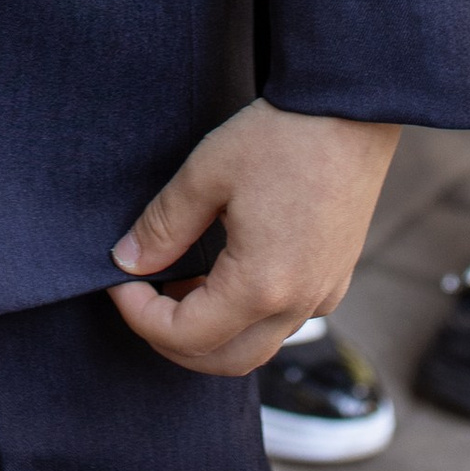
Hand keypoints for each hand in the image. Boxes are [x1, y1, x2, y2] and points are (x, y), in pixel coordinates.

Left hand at [108, 99, 398, 377]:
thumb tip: (128, 262)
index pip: (186, 336)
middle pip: (225, 360)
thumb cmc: (280, 137)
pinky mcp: (335, 279)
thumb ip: (163, 226)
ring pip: (256, 346)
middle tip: (142, 300)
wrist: (350, 110)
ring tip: (178, 284)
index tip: (119, 283)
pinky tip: (222, 275)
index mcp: (261, 286)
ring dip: (211, 331)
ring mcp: (323, 295)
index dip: (141, 317)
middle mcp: (298, 304)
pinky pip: (283, 322)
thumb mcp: (206, 173)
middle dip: (173, 340)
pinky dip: (244, 317)